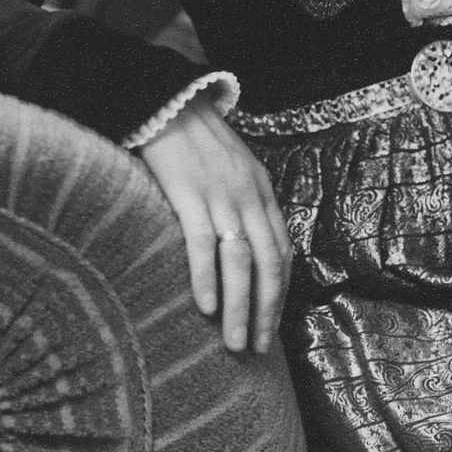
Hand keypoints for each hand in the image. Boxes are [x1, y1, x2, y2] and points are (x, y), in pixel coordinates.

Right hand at [140, 96, 291, 353]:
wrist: (170, 102)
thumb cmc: (198, 141)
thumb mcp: (235, 169)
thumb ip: (244, 205)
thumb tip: (247, 250)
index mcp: (262, 192)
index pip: (282, 252)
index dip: (279, 293)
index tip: (271, 327)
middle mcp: (248, 196)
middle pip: (267, 263)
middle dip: (265, 311)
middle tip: (256, 349)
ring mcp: (220, 194)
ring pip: (239, 260)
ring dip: (240, 306)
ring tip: (234, 343)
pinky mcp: (188, 192)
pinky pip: (202, 241)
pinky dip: (205, 277)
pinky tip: (205, 307)